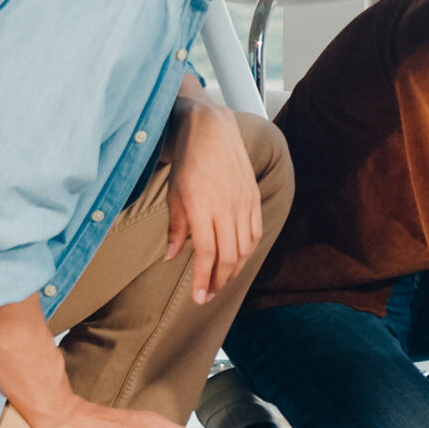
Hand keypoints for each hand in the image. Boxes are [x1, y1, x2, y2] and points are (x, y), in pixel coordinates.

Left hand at [165, 105, 262, 304]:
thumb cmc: (187, 162)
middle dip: (220, 280)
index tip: (200, 297)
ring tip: (224, 280)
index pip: (207, 253)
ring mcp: (243, 202)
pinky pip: (255, 230)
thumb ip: (176, 228)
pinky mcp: (253, 196)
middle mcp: (226, 207)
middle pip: (229, 255)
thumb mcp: (174, 195)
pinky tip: (239, 258)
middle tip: (210, 294)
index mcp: (202, 207)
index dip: (204, 279)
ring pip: (245, 247)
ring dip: (235, 269)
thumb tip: (173, 256)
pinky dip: (249, 250)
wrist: (210, 130)